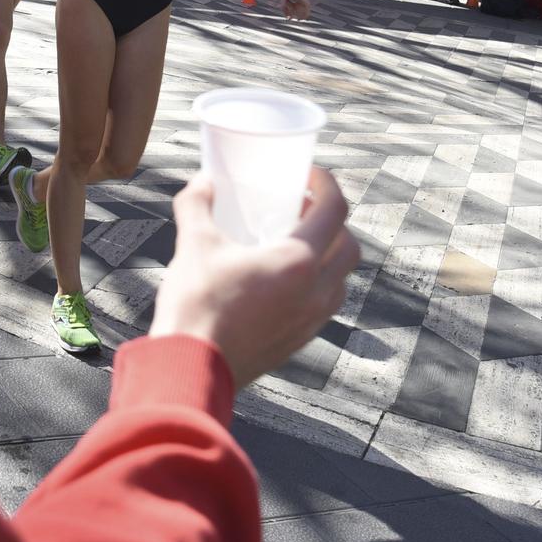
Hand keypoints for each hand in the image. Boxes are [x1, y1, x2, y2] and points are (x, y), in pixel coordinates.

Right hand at [151, 167, 359, 388]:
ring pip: (341, 278)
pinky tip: (284, 280)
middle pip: (349, 245)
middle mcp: (315, 290)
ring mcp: (311, 319)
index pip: (335, 210)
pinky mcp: (299, 340)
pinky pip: (325, 304)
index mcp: (298, 260)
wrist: (192, 367)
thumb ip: (198, 204)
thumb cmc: (196, 303)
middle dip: (333, 220)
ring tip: (296, 242)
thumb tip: (203, 180)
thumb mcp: (194, 243)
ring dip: (330, 254)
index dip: (327, 184)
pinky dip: (318, 283)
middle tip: (302, 207)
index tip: (309, 174)